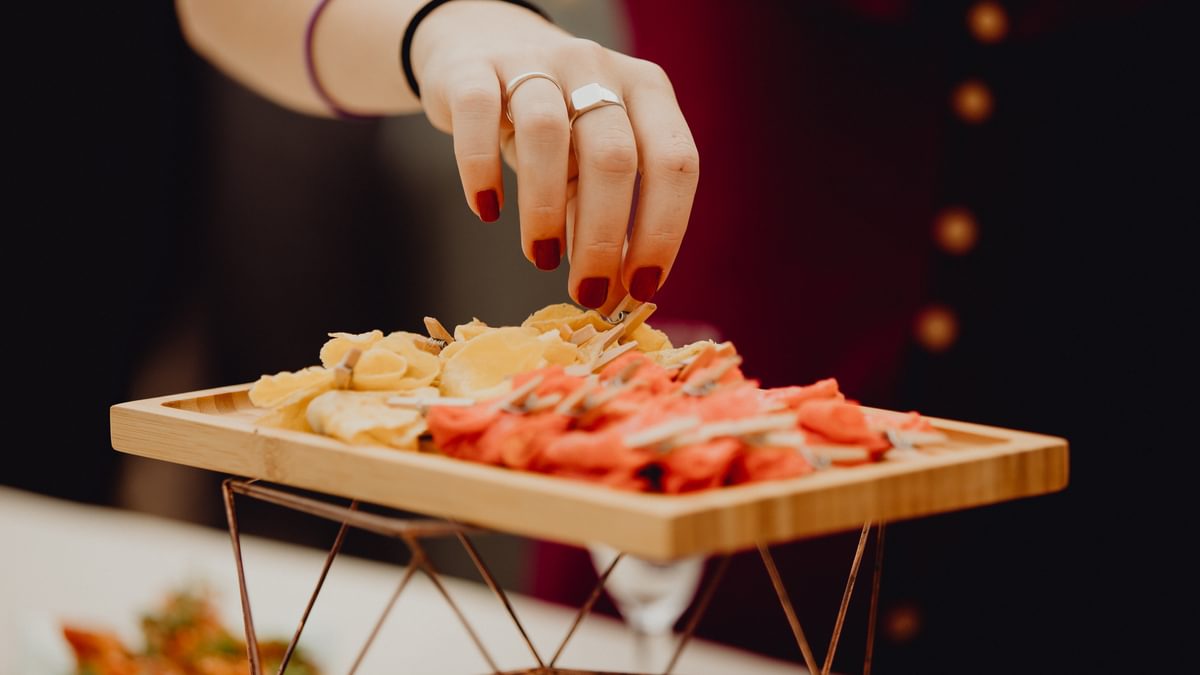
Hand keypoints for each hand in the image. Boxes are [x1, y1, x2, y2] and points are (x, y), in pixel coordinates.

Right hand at [411, 1, 698, 311]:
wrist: (480, 52)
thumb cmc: (554, 127)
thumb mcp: (590, 165)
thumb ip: (605, 218)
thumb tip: (615, 294)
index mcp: (647, 90)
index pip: (674, 162)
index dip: (663, 231)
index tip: (640, 287)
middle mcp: (598, 67)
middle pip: (613, 156)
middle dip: (603, 238)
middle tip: (587, 291)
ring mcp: (536, 61)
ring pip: (546, 132)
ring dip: (543, 209)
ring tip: (540, 257)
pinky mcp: (475, 68)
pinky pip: (478, 113)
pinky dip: (481, 169)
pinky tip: (487, 209)